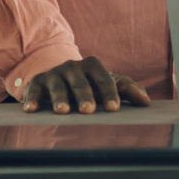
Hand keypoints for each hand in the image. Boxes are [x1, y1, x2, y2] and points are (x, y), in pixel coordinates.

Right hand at [20, 56, 149, 114]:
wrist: (59, 77)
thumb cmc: (90, 84)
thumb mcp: (109, 83)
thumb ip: (128, 90)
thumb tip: (146, 102)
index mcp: (94, 66)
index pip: (104, 80)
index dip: (109, 94)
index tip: (113, 109)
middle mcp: (73, 67)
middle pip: (81, 83)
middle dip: (85, 96)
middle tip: (89, 110)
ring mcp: (54, 74)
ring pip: (58, 86)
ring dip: (60, 98)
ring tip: (63, 111)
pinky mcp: (37, 82)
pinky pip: (33, 91)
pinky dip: (32, 100)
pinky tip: (31, 110)